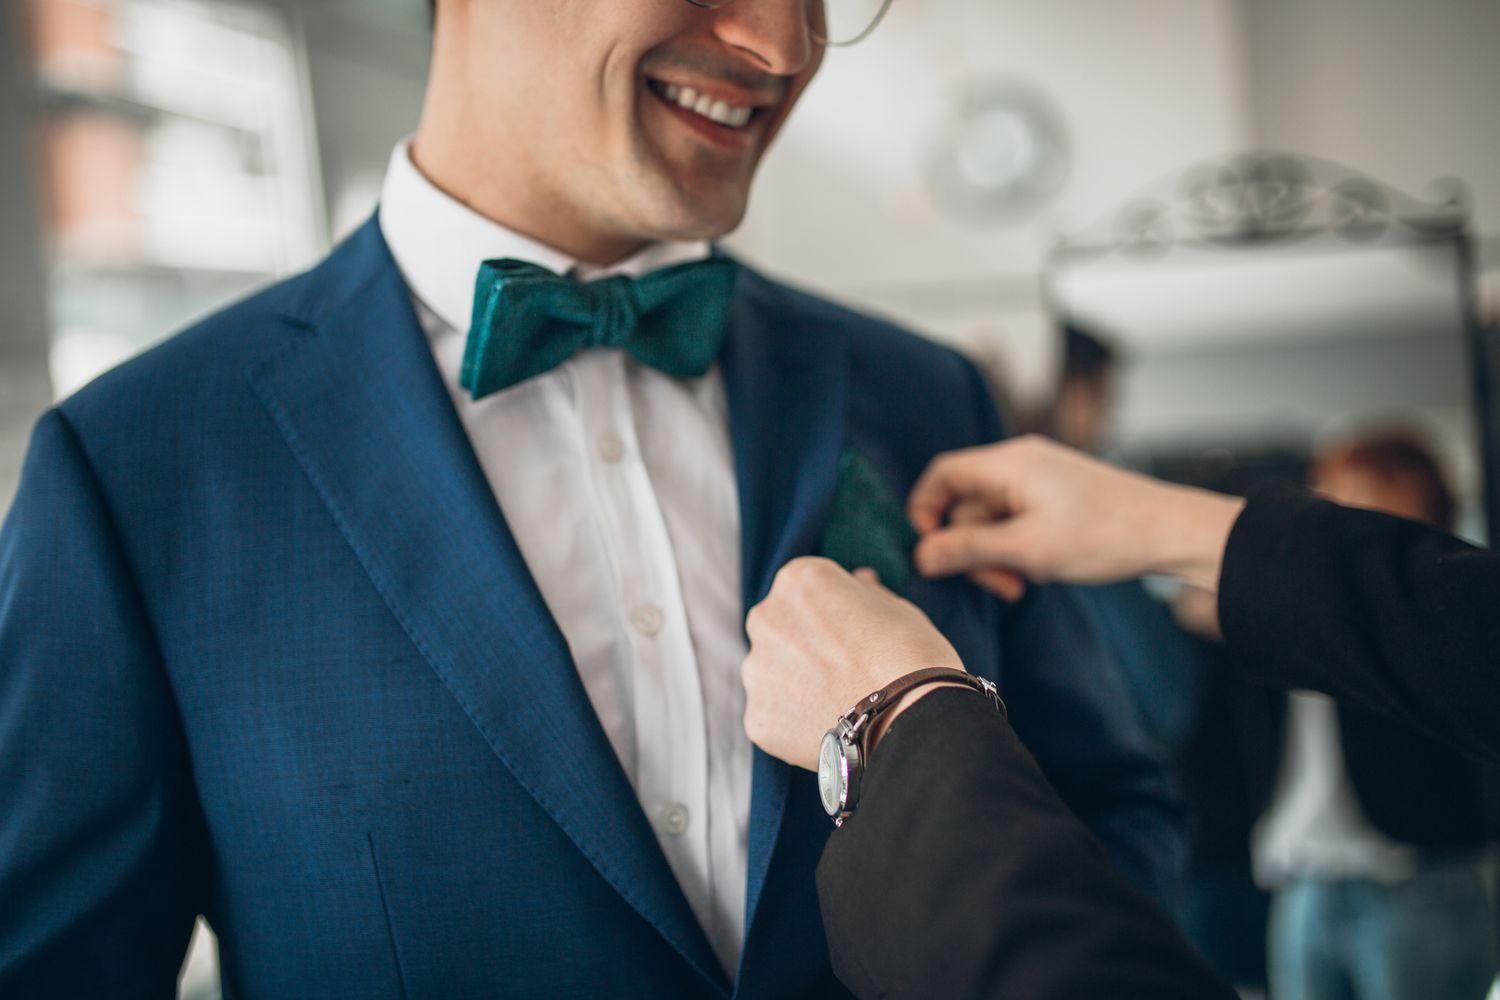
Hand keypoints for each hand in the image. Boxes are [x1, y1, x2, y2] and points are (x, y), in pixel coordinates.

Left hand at [742, 558, 963, 771]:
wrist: (911, 723)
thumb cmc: (912, 657)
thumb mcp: (898, 608)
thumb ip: (866, 592)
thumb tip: (859, 580)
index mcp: (798, 579)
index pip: (805, 589)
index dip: (833, 612)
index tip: (855, 633)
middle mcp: (766, 617)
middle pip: (781, 627)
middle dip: (805, 645)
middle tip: (844, 671)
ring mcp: (756, 669)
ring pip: (773, 672)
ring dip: (796, 683)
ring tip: (838, 703)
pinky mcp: (756, 716)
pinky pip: (773, 714)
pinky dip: (794, 722)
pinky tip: (827, 727)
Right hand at [908, 435, 1245, 599]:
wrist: (1171, 532)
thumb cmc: (1104, 536)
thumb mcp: (1027, 550)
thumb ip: (968, 550)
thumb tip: (919, 555)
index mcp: (1008, 463)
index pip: (941, 476)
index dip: (925, 513)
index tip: (932, 554)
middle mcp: (1019, 462)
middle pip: (965, 504)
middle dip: (973, 549)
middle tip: (1001, 584)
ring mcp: (1038, 478)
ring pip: (992, 518)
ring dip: (998, 555)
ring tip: (1024, 582)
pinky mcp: (1054, 496)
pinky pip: (1016, 520)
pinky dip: (1018, 548)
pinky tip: (1040, 569)